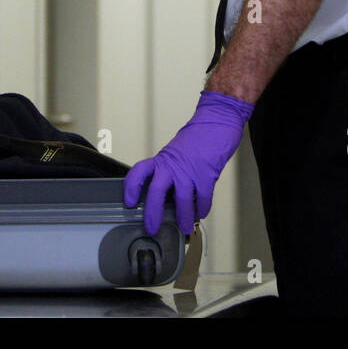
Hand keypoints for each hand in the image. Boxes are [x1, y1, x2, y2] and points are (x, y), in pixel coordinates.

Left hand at [124, 91, 254, 234]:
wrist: (217, 121)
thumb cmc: (198, 137)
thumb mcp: (176, 152)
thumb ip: (170, 170)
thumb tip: (167, 193)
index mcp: (162, 159)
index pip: (140, 172)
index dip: (131, 188)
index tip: (129, 202)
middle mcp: (173, 165)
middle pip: (156, 191)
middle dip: (153, 213)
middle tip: (151, 227)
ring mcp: (190, 170)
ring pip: (181, 199)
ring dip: (183, 217)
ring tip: (185, 226)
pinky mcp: (207, 174)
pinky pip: (203, 197)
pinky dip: (202, 208)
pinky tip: (200, 212)